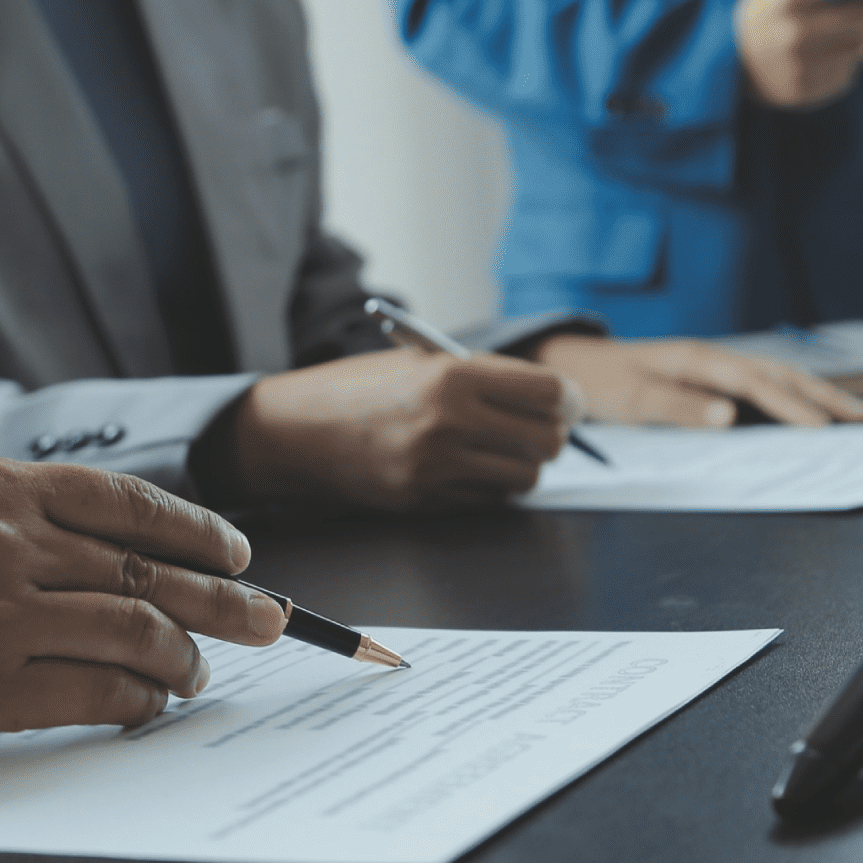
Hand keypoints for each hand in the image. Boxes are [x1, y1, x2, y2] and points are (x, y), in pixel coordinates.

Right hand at [0, 459, 286, 763]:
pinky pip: (94, 693)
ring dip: (184, 658)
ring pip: (136, 632)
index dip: (199, 533)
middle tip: (271, 619)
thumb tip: (126, 548)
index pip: (130, 504)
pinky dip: (137, 700)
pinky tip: (148, 704)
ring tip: (198, 673)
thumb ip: (20, 511)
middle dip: (226, 600)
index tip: (237, 554)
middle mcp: (1, 544)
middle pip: (150, 571)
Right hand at [229, 349, 580, 510]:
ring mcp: (435, 468)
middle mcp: (448, 422)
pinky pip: (487, 501)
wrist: (295, 431)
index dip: (567, 398)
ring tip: (504, 448)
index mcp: (452, 375)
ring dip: (524, 464)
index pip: (547, 392)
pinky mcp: (423, 500)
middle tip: (542, 426)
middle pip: (545, 440)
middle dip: (552, 434)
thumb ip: (482, 376)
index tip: (566, 402)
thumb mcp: (420, 360)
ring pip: (523, 478)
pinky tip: (470, 467)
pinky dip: (491, 487)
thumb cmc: (360, 387)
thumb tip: (550, 398)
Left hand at [533, 336, 862, 426]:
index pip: (758, 384)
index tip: (826, 429)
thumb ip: (679, 408)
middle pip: (782, 375)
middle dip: (826, 397)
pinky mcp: (714, 378)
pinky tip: (812, 410)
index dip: (794, 407)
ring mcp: (717, 367)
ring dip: (819, 395)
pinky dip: (795, 397)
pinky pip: (764, 387)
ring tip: (856, 415)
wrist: (577, 367)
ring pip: (779, 378)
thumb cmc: (602, 385)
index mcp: (699, 360)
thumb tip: (729, 416)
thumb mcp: (633, 401)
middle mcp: (715, 358)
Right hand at [734, 0, 862, 109]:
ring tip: (848, 34)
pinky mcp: (803, 92)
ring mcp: (799, 65)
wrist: (722, 57)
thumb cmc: (763, 13)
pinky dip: (846, 65)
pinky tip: (826, 59)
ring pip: (861, 50)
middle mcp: (794, 31)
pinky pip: (847, 76)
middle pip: (862, 17)